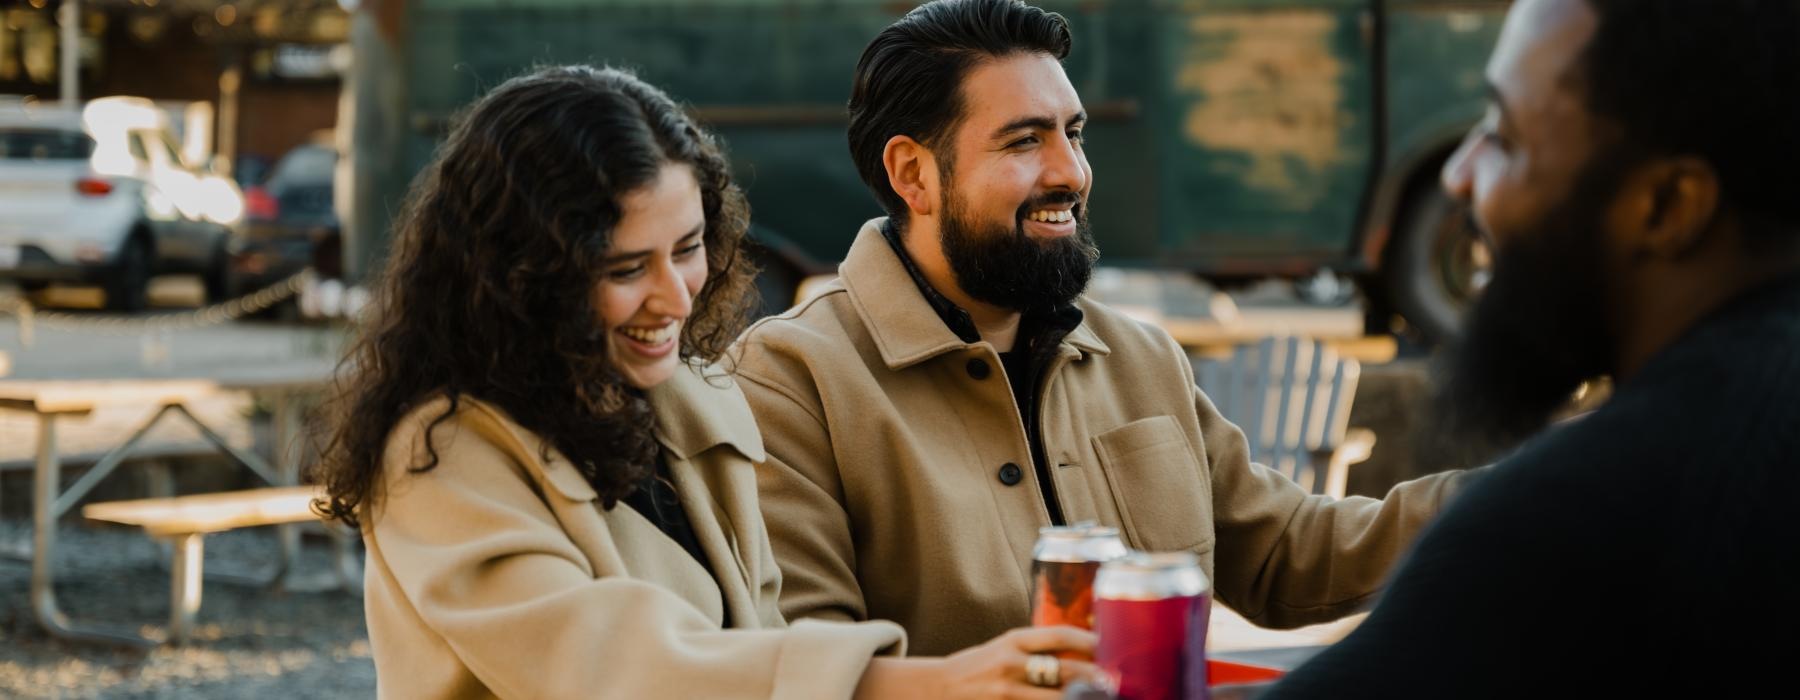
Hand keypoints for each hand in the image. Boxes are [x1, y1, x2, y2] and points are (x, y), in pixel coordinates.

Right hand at [856, 626, 1098, 699]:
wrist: (938, 688)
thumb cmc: (978, 667)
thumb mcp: (1004, 648)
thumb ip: (1036, 649)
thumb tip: (1082, 651)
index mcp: (1013, 640)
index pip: (1059, 635)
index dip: (1089, 641)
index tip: (1110, 646)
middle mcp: (1011, 663)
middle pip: (1065, 671)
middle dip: (1096, 677)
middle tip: (1117, 681)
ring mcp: (1007, 691)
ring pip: (1058, 697)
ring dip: (1082, 697)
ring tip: (1103, 696)